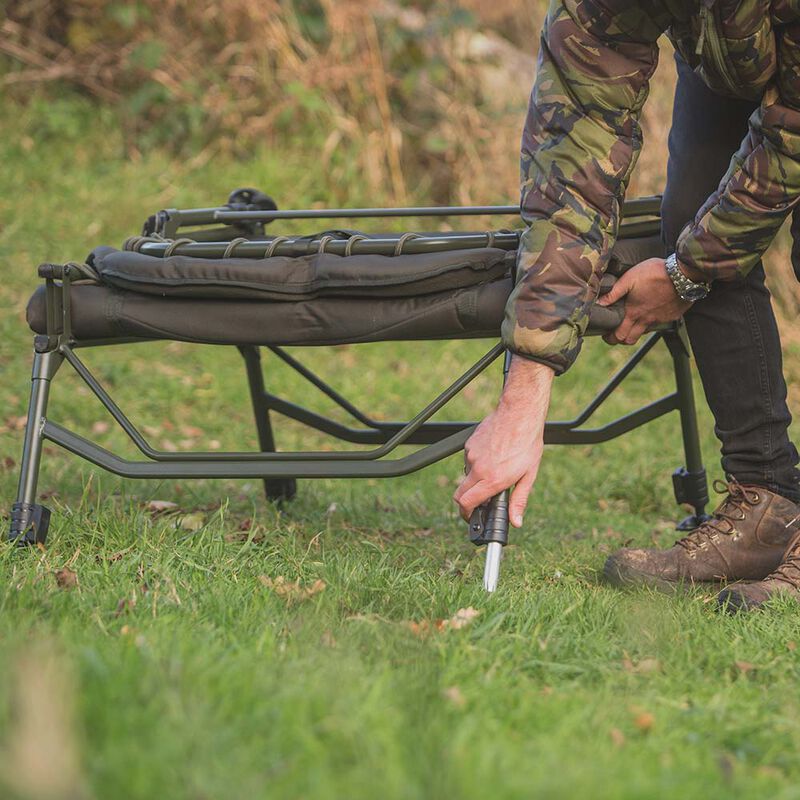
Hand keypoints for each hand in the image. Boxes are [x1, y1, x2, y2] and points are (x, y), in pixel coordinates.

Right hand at [453, 358, 552, 527]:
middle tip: (479, 503)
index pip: (466, 503)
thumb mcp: (528, 475)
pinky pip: (469, 460)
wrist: (519, 415)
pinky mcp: (469, 444)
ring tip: (495, 470)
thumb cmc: (527, 444)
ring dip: (476, 479)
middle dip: (466, 503)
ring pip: (467, 475)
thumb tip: (515, 522)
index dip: (466, 514)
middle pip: (459, 494)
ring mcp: (471, 455)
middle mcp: (478, 469)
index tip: (471, 517)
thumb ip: (519, 500)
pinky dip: (478, 463)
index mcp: (493, 480)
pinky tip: (493, 456)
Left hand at [597, 257, 691, 345]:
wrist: (684, 274)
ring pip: (644, 332)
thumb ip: (614, 292)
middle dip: (621, 339)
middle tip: (616, 332)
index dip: (610, 338)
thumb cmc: (655, 273)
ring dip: (636, 330)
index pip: (619, 336)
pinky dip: (653, 320)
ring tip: (632, 319)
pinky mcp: (672, 316)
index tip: (606, 334)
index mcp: (634, 313)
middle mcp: (646, 320)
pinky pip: (660, 322)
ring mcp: (660, 319)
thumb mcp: (630, 278)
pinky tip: (651, 309)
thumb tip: (599, 302)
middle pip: (630, 340)